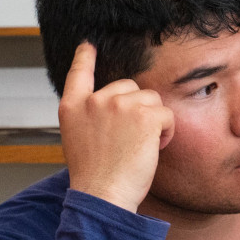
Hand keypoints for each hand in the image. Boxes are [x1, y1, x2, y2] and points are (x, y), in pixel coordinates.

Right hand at [58, 42, 174, 212]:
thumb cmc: (96, 175)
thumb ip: (92, 117)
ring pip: (151, 99)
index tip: (88, 44)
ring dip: (154, 121)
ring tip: (141, 146)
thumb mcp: (79, 139)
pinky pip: (167, 114)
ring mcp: (117, 104)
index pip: (78, 73)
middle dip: (138, 109)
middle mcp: (94, 100)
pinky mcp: (143, 115)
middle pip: (130, 86)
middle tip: (131, 139)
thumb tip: (114, 106)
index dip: (84, 57)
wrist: (102, 195)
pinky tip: (154, 148)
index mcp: (73, 107)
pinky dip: (167, 132)